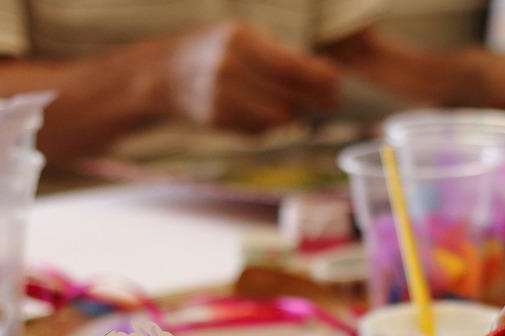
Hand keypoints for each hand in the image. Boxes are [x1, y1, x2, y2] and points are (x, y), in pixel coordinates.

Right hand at [163, 22, 339, 131]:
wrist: (167, 72)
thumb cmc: (217, 50)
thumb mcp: (245, 38)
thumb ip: (281, 55)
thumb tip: (325, 77)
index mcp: (238, 40)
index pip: (288, 66)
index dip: (316, 79)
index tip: (336, 84)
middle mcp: (228, 68)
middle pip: (285, 94)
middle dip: (313, 101)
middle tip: (330, 104)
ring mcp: (220, 97)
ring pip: (275, 118)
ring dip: (292, 116)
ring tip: (296, 108)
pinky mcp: (217, 120)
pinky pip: (258, 129)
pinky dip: (270, 124)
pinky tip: (267, 113)